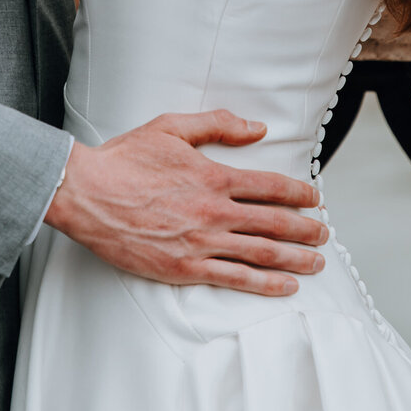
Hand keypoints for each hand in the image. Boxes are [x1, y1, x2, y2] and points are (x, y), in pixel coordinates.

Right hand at [45, 111, 327, 295]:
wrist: (86, 194)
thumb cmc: (124, 160)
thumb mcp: (172, 128)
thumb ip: (218, 124)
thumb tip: (258, 128)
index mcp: (214, 176)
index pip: (272, 186)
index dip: (300, 194)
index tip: (316, 199)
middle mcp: (215, 211)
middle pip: (275, 223)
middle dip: (307, 230)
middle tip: (324, 234)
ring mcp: (201, 242)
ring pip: (262, 253)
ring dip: (296, 259)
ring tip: (317, 263)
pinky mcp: (185, 268)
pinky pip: (235, 278)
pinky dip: (266, 284)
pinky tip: (285, 286)